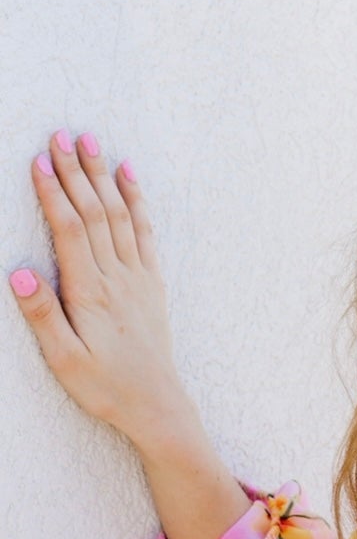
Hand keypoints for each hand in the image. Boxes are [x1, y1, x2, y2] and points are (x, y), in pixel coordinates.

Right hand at [10, 129, 191, 450]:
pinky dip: (137, 199)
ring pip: (120, 214)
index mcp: (91, 292)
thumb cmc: (105, 386)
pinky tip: (128, 175)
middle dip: (76, 171)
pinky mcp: (152, 281)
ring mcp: (138, 276)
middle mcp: (117, 276)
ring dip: (104, 175)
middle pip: (96, 212)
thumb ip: (43, 316)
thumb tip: (18, 274)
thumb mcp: (64, 360)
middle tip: (60, 134)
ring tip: (90, 141)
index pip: (71, 230)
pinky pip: (146, 231)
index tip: (39, 161)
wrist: (156, 404)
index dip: (54, 193)